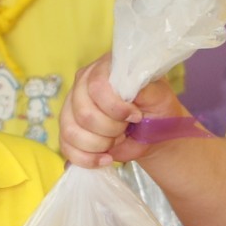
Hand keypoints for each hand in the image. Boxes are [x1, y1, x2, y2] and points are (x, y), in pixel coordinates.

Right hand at [59, 55, 186, 169]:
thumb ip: (145, 90)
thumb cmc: (157, 109)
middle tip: (126, 128)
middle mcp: (83, 82)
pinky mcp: (68, 127)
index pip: (97, 86)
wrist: (152, 133)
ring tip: (117, 140)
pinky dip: (87, 158)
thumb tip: (129, 93)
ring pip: (71, 131)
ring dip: (100, 144)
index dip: (115, 107)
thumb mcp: (159, 97)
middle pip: (84, 112)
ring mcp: (72, 105)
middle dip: (110, 129)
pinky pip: (66, 147)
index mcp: (106, 67)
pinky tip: (105, 158)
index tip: (136, 116)